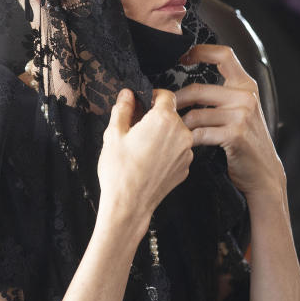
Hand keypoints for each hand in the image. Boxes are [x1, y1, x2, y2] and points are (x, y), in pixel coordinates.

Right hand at [97, 88, 192, 231]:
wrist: (128, 206)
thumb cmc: (119, 171)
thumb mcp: (113, 134)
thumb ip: (122, 109)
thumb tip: (127, 94)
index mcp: (164, 120)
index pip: (165, 95)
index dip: (151, 96)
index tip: (141, 104)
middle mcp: (181, 134)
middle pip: (171, 115)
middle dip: (154, 118)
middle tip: (134, 129)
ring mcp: (186, 153)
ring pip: (174, 133)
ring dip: (161, 135)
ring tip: (140, 148)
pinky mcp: (185, 168)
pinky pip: (176, 151)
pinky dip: (165, 151)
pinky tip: (148, 161)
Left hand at [173, 44, 283, 197]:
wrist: (263, 172)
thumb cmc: (246, 142)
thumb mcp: (242, 110)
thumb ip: (223, 95)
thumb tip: (189, 89)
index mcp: (246, 85)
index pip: (224, 55)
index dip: (201, 51)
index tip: (183, 56)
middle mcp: (245, 96)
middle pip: (197, 89)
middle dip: (175, 100)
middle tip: (161, 107)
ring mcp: (241, 115)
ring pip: (194, 114)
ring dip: (179, 124)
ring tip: (171, 130)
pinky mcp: (235, 134)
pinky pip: (199, 133)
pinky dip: (187, 140)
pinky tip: (184, 144)